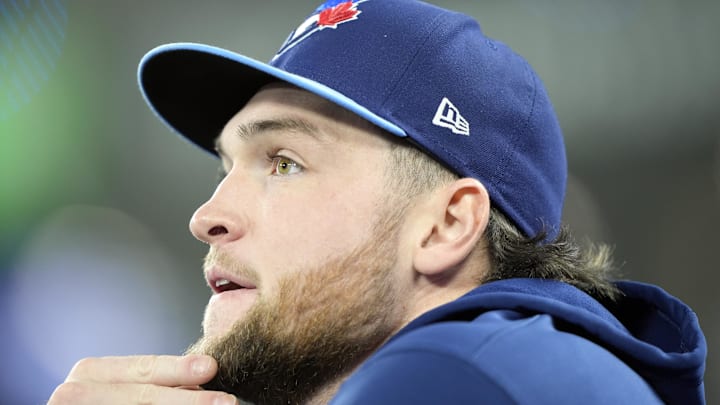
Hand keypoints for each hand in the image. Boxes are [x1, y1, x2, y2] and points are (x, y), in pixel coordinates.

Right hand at [48, 354, 237, 404]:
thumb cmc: (111, 400)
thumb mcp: (127, 390)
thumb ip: (159, 385)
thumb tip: (204, 380)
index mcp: (90, 373)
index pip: (141, 368)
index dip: (178, 369)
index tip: (212, 367)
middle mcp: (72, 393)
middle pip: (140, 396)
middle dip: (186, 401)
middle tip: (225, 402)